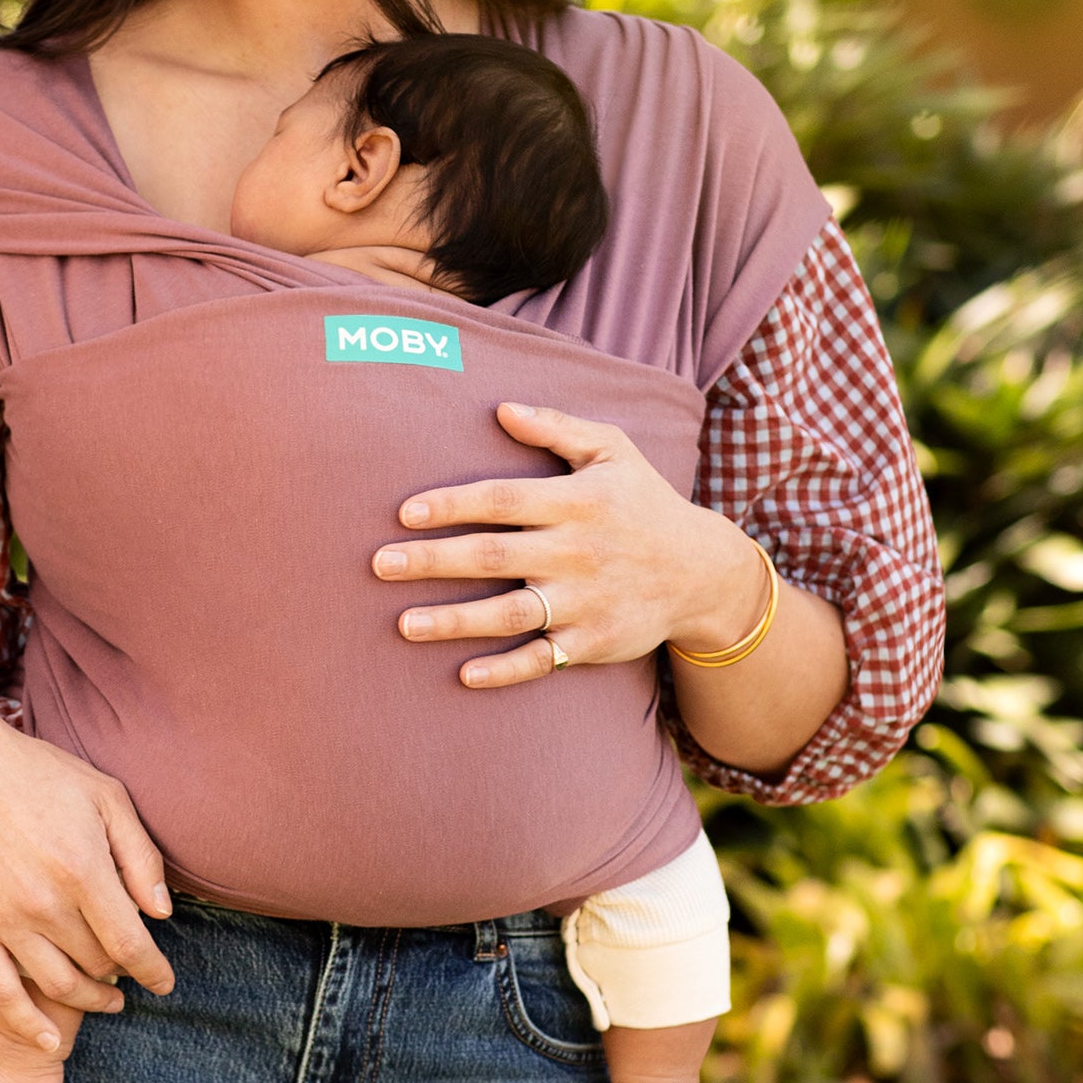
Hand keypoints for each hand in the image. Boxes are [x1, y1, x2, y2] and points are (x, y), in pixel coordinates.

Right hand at [0, 684, 175, 1049]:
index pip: (129, 942)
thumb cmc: (43, 776)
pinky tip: (48, 1039)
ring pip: (57, 985)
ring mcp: (3, 920)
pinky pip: (0, 994)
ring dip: (88, 998)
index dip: (154, 970)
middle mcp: (43, 902)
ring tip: (105, 996)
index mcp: (82, 868)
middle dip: (121, 972)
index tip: (165, 982)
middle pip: (97, 964)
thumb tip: (162, 914)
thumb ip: (140, 856)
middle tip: (128, 966)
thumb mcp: (107, 797)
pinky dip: (26, 1024)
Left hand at [371, 402, 769, 688]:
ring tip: (403, 624)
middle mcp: (577, 552)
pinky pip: (543, 659)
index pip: (501, 501)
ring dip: (454, 620)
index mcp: (576, 501)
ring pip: (510, 613)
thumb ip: (557, 427)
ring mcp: (585, 601)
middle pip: (492, 556)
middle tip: (379, 564)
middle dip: (432, 560)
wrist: (702, 571)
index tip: (404, 513)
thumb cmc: (644, 501)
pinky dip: (505, 669)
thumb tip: (502, 408)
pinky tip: (464, 673)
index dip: (451, 506)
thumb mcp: (613, 450)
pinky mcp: (594, 642)